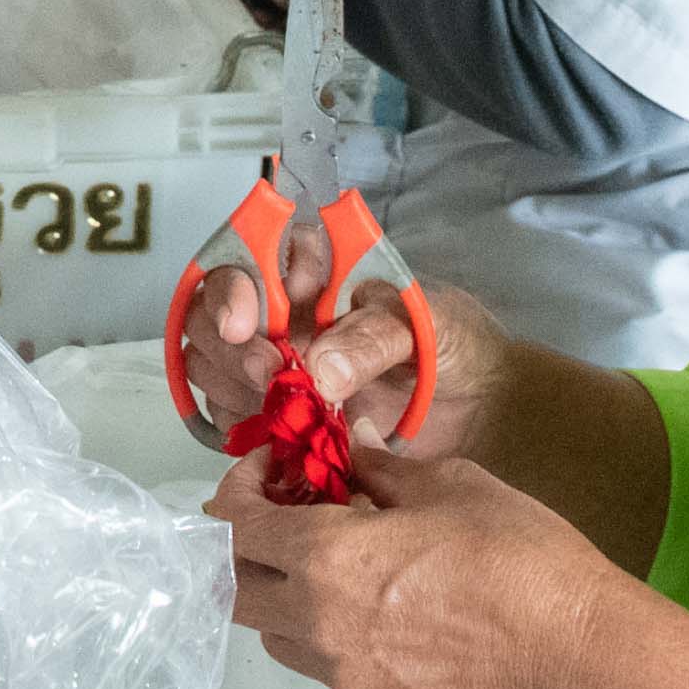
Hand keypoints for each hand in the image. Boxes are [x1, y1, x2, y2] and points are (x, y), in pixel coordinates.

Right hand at [180, 248, 499, 464]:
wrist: (479, 409)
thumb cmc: (455, 345)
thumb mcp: (427, 325)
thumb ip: (373, 338)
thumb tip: (318, 368)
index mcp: (313, 270)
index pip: (244, 257)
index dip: (232, 286)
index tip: (246, 321)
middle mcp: (280, 312)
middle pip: (210, 314)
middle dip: (229, 345)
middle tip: (272, 372)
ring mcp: (272, 364)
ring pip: (209, 365)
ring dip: (233, 385)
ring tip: (284, 404)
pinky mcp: (275, 412)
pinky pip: (230, 416)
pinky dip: (244, 425)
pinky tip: (283, 431)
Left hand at [207, 444, 615, 688]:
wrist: (572, 642)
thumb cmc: (513, 549)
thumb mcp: (444, 483)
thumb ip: (376, 467)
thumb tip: (344, 445)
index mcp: (325, 557)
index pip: (233, 526)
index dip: (239, 490)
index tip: (270, 471)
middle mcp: (317, 623)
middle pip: (234, 590)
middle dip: (245, 549)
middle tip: (285, 519)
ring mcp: (343, 675)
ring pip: (275, 636)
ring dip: (286, 597)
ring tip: (336, 570)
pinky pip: (329, 670)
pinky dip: (337, 639)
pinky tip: (386, 615)